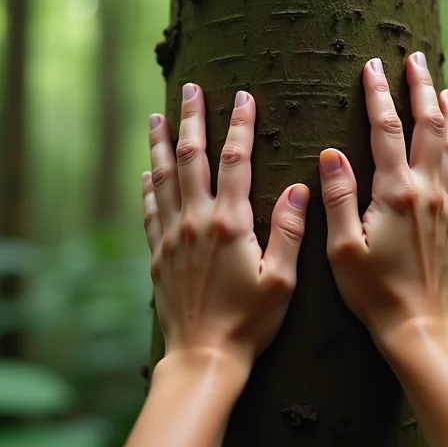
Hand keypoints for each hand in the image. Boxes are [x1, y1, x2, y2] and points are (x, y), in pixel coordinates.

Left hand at [143, 83, 308, 369]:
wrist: (203, 357)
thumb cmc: (249, 323)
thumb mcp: (281, 280)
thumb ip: (289, 231)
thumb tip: (299, 187)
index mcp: (230, 224)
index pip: (236, 161)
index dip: (240, 126)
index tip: (245, 97)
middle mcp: (196, 223)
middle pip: (191, 159)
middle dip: (192, 120)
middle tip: (191, 89)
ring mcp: (173, 238)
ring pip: (163, 179)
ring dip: (161, 144)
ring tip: (158, 116)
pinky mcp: (158, 256)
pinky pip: (150, 211)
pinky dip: (149, 186)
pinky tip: (147, 171)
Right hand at [318, 53, 447, 347]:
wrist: (417, 324)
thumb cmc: (371, 291)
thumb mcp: (341, 247)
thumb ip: (338, 197)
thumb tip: (331, 152)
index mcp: (395, 193)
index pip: (386, 130)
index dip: (379, 94)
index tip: (371, 66)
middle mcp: (426, 192)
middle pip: (428, 126)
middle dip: (421, 89)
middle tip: (415, 59)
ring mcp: (444, 206)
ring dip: (447, 112)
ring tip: (443, 88)